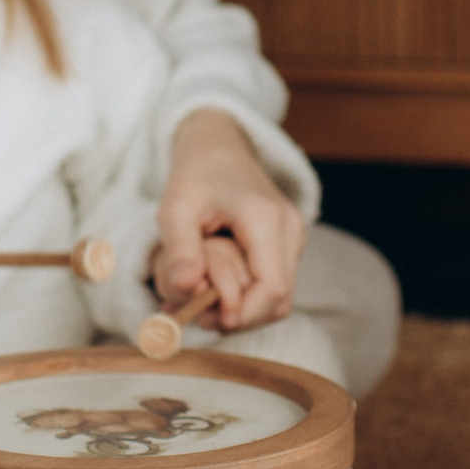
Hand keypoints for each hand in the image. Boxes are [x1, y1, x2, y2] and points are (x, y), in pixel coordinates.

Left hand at [154, 109, 305, 331]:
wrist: (219, 148)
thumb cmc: (196, 175)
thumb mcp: (175, 206)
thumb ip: (180, 248)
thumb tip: (187, 288)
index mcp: (267, 219)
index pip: (272, 288)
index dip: (243, 314)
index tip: (205, 319)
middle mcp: (291, 230)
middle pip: (280, 299)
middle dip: (240, 317)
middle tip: (198, 315)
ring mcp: (294, 237)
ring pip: (280, 297)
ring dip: (244, 309)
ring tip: (202, 303)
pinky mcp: (288, 244)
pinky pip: (275, 284)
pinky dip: (248, 296)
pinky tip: (216, 290)